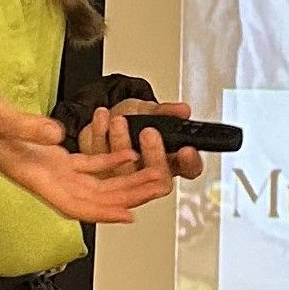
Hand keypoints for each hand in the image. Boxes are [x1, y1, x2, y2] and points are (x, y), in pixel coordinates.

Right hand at [0, 84, 174, 224]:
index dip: (102, 211)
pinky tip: (126, 154)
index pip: (74, 202)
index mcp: (33, 175)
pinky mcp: (47, 155)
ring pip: (93, 184)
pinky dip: (106, 162)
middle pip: (92, 198)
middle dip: (126, 196)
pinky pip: (84, 165)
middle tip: (158, 188)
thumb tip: (56, 135)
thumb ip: (26, 127)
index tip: (129, 215)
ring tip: (152, 176)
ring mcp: (46, 168)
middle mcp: (44, 177)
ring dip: (122, 183)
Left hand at [81, 99, 204, 184]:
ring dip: (122, 143)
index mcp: (171, 162)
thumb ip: (166, 112)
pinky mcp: (99, 174)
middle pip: (158, 176)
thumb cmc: (132, 121)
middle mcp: (149, 175)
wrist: (105, 120)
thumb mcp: (151, 112)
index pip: (189, 168)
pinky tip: (103, 117)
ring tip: (119, 120)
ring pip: (126, 171)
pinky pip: (98, 160)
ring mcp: (124, 179)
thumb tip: (182, 110)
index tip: (186, 149)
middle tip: (149, 132)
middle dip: (154, 153)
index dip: (190, 162)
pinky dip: (100, 134)